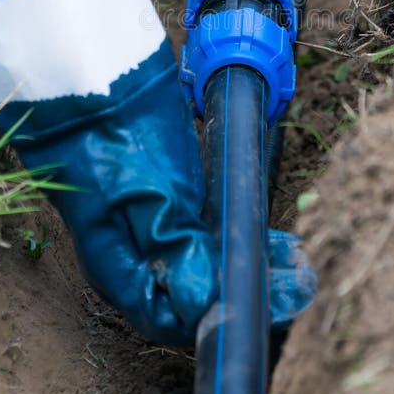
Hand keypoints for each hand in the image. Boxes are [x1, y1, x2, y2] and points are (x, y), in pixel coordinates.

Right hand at [0, 0, 314, 340]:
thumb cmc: (109, 135)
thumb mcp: (142, 191)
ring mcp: (155, 223)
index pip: (175, 318)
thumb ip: (172, 245)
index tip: (276, 299)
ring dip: (251, 262)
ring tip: (295, 257)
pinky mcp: (171, 195)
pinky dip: (241, 235)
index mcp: (122, 266)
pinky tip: (270, 231)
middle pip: (198, 294)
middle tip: (299, 277)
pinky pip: (210, 231)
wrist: (94, 75)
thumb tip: (201, 305)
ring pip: (208, 263)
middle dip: (250, 289)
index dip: (226, 315)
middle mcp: (139, 253)